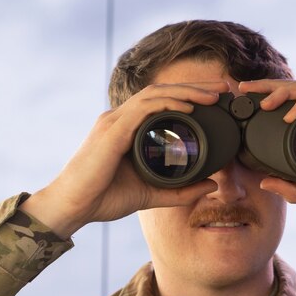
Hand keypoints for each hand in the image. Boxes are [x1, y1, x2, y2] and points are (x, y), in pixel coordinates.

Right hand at [21, 81, 231, 237]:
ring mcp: (114, 122)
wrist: (73, 207)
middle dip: (194, 88)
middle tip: (223, 89)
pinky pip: (144, 109)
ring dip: (186, 91)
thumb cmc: (103, 199)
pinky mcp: (112, 131)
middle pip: (161, 92)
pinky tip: (188, 106)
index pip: (161, 103)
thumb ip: (181, 191)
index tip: (217, 101)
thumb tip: (212, 185)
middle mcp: (119, 119)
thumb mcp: (151, 195)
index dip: (189, 97)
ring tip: (212, 95)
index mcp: (126, 129)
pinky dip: (167, 104)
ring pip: (155, 95)